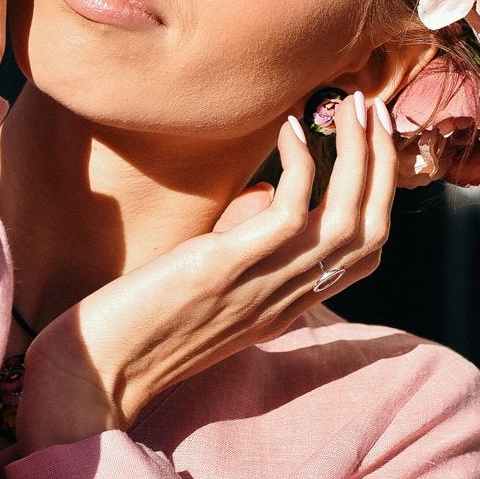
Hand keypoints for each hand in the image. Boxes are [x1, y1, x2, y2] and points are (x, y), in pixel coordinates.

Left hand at [16, 93, 396, 450]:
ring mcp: (259, 285)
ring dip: (358, 157)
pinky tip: (287, 130)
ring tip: (349, 106)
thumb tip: (264, 191)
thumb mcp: (212, 283)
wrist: (97, 372)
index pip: (364, 253)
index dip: (380, 193)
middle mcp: (285, 298)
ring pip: (346, 222)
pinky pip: (288, 213)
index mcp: (286, 302)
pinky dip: (300, 166)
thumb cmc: (141, 321)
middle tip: (374, 109)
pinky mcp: (223, 269)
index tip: (373, 142)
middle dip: (382, 165)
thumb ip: (245, 244)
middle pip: (371, 232)